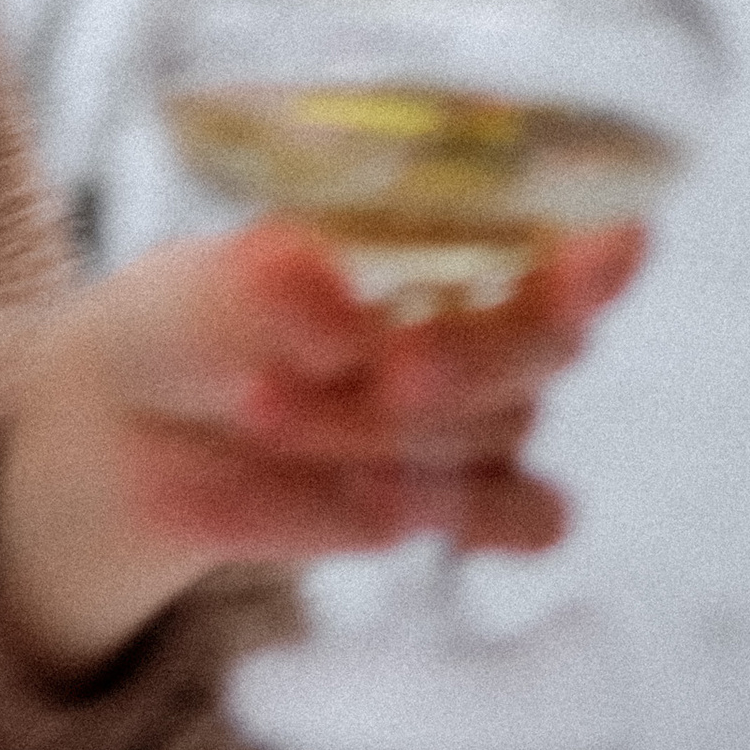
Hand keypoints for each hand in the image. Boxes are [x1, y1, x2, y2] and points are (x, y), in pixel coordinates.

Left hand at [0, 217, 644, 680]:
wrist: (136, 439)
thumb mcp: (199, 295)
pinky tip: (384, 499)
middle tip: (385, 372)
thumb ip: (268, 295)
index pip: (549, 234)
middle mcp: (480, 316)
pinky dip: (466, 511)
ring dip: (389, 429)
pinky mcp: (459, 502)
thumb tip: (331, 292)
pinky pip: (526, 515)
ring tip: (260, 407)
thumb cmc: (183, 323)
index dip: (592, 248)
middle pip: (541, 341)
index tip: (613, 246)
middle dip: (471, 358)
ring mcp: (479, 415)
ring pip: (499, 428)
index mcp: (431, 234)